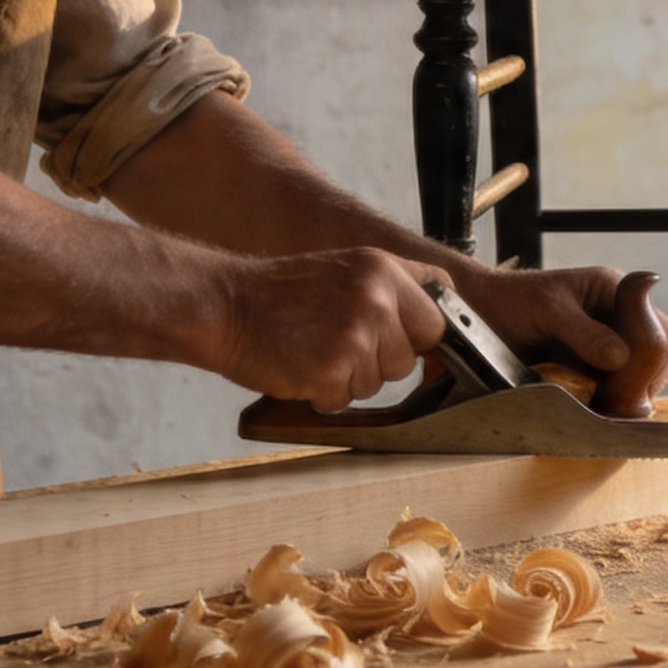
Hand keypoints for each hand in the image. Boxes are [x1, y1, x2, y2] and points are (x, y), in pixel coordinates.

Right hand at [212, 247, 449, 410]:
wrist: (225, 305)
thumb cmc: (280, 294)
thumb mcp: (345, 270)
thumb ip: (390, 293)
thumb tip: (436, 328)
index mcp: (383, 268)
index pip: (442, 302)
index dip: (432, 328)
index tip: (425, 344)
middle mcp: (377, 298)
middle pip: (415, 351)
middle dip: (387, 359)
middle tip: (344, 345)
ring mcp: (356, 336)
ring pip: (380, 381)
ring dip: (350, 378)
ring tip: (315, 350)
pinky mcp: (332, 371)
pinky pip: (345, 399)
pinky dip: (323, 394)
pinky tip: (301, 367)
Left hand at [460, 266, 667, 418]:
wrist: (481, 312)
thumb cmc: (512, 300)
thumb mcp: (548, 310)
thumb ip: (584, 333)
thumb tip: (620, 357)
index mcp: (615, 290)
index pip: (660, 329)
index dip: (653, 359)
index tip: (632, 383)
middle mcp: (618, 315)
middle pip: (658, 354)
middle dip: (643, 380)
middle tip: (620, 401)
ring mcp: (607, 340)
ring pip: (639, 374)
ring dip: (627, 393)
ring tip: (604, 405)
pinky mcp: (592, 363)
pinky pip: (616, 385)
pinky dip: (611, 399)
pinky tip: (594, 405)